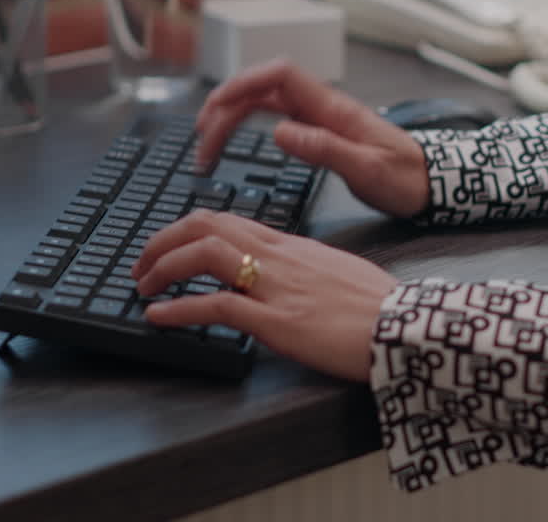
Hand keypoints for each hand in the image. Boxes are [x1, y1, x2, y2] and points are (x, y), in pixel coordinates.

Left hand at [133, 210, 398, 382]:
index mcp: (290, 245)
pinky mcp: (278, 321)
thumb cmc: (377, 305)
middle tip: (141, 265)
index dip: (186, 230)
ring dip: (163, 267)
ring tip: (142, 286)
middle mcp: (278, 256)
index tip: (166, 247)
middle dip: (162, 241)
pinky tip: (158, 316)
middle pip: (205, 225)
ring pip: (204, 253)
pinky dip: (179, 309)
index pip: (226, 220)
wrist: (405, 326)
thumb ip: (300, 268)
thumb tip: (277, 276)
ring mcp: (276, 286)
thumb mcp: (333, 272)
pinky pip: (217, 306)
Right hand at [195, 60, 429, 218]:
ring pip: (263, 103)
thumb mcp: (367, 170)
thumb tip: (278, 132)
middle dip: (226, 107)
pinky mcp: (318, 132)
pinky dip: (247, 126)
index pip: (279, 76)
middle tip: (202, 142)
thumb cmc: (406, 178)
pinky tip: (234, 141)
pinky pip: (273, 117)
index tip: (216, 109)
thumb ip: (324, 149)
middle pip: (262, 88)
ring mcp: (319, 117)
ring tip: (207, 146)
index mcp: (332, 107)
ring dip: (231, 117)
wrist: (432, 184)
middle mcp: (322, 106)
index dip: (243, 83)